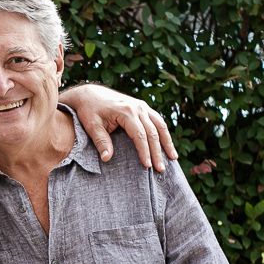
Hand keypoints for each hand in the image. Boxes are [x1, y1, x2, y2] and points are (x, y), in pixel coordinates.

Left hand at [60, 83, 176, 171]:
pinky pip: (157, 121)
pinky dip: (163, 133)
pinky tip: (167, 145)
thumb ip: (101, 141)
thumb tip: (106, 159)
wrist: (90, 94)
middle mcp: (138, 107)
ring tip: (173, 158)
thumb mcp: (92, 126)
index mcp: (126, 111)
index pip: (140, 135)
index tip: (148, 166)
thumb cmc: (89, 110)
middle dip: (158, 152)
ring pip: (160, 125)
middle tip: (161, 169)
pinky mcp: (143, 108)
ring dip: (167, 142)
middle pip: (153, 132)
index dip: (145, 151)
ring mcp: (142, 106)